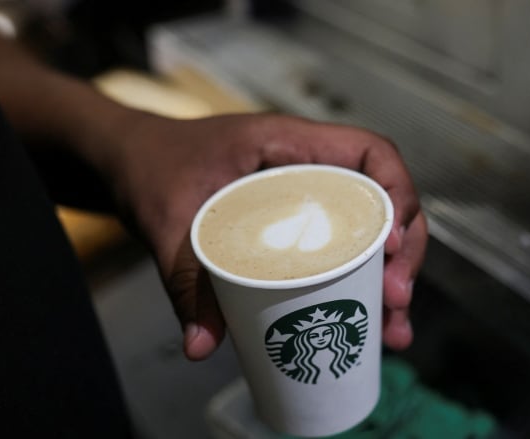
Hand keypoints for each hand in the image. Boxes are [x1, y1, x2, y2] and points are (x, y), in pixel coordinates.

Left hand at [108, 111, 427, 360]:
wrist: (127, 162)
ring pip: (365, 228)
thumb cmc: (149, 168)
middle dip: (402, 251)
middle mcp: (304, 165)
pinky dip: (355, 281)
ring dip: (388, 276)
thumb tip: (201, 347)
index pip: (369, 152)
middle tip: (396, 304)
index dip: (394, 196)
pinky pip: (336, 245)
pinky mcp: (289, 221)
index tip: (388, 250)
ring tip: (393, 330)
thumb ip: (184, 279)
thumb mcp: (165, 220)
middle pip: (380, 199)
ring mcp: (301, 194)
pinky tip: (364, 322)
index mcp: (285, 142)